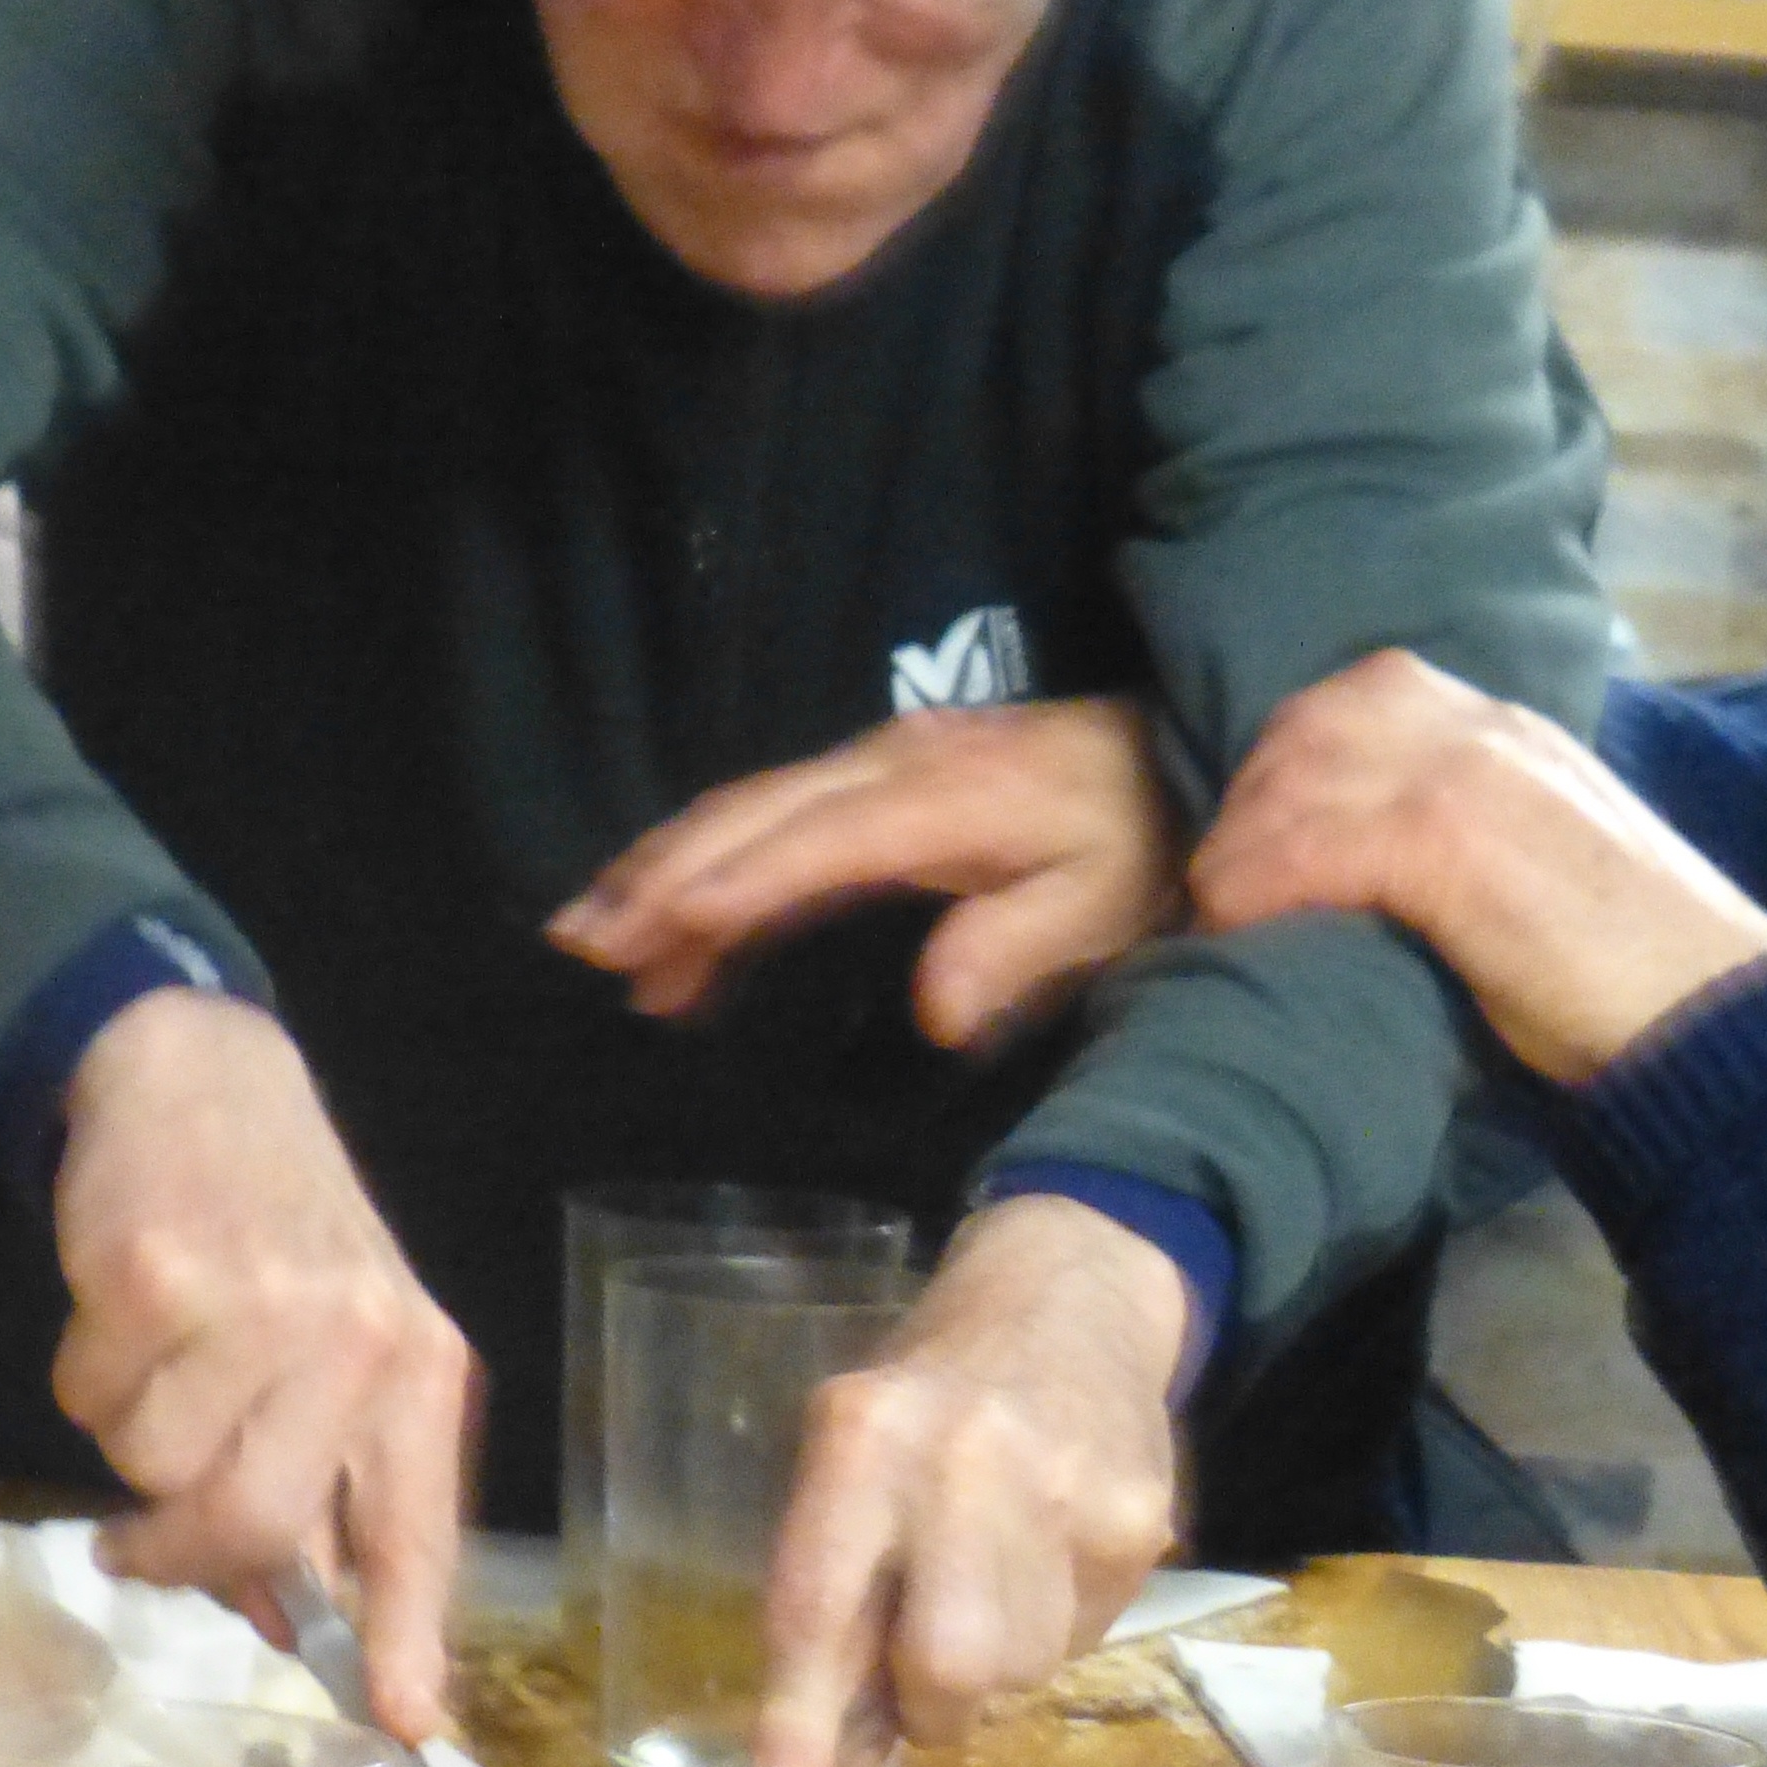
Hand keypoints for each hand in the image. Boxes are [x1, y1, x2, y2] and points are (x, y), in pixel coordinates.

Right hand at [46, 990, 472, 1742]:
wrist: (206, 1083)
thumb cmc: (283, 1240)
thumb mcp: (342, 1348)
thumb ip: (324, 1481)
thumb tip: (283, 1623)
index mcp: (417, 1367)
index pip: (417, 1526)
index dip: (410, 1632)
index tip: (408, 1725)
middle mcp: (354, 1338)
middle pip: (250, 1523)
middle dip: (181, 1552)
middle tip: (142, 1540)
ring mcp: (256, 1305)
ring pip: (152, 1468)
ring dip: (131, 1438)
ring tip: (163, 1362)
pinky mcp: (154, 1275)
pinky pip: (90, 1399)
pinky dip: (89, 1374)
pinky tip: (128, 1311)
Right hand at [547, 698, 1182, 1040]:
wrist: (1186, 754)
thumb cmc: (1147, 846)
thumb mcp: (1105, 906)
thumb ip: (1018, 949)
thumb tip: (935, 1012)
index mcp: (939, 802)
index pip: (808, 847)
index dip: (723, 891)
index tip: (643, 940)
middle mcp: (893, 765)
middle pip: (752, 816)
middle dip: (659, 878)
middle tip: (579, 947)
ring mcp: (886, 758)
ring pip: (751, 807)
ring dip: (671, 867)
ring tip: (598, 939)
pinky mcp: (890, 767)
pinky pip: (780, 807)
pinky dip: (718, 856)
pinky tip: (685, 915)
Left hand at [753, 1194, 1187, 1766]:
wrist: (1074, 1301)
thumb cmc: (931, 1399)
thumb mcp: (850, 1457)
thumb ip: (831, 1593)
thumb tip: (822, 1763)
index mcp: (867, 1435)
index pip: (825, 1594)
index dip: (806, 1702)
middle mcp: (966, 1457)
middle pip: (949, 1663)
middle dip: (929, 1709)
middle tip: (922, 1684)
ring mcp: (1068, 1488)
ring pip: (1023, 1672)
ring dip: (996, 1672)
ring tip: (992, 1585)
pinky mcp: (1139, 1519)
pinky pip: (1084, 1641)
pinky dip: (1055, 1630)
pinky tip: (1048, 1555)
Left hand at [1185, 651, 1766, 1080]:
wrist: (1712, 1009)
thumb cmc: (1640, 964)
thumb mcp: (1556, 856)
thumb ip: (1487, 828)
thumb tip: (1391, 865)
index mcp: (1516, 729)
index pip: (1368, 691)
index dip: (1295, 754)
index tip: (1264, 822)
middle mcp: (1486, 730)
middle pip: (1312, 723)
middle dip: (1252, 798)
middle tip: (1224, 880)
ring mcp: (1465, 777)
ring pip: (1296, 780)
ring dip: (1239, 850)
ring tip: (1219, 917)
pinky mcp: (1444, 843)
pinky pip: (1305, 847)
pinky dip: (1253, 889)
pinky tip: (1237, 932)